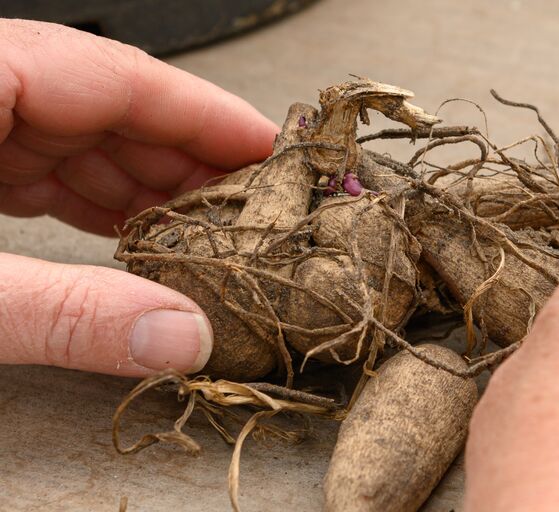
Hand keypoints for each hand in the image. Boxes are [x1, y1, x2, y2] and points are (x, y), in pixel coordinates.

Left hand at [0, 19, 277, 376]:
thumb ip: (67, 312)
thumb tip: (183, 340)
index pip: (123, 76)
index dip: (210, 116)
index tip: (276, 153)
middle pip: (115, 110)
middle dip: (189, 164)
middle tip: (256, 215)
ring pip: (86, 141)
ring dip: (149, 192)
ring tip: (208, 237)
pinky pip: (48, 167)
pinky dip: (98, 205)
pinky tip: (136, 240)